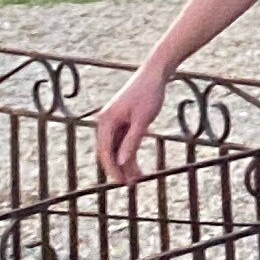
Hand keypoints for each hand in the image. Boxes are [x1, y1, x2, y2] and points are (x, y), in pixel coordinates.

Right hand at [95, 66, 171, 183]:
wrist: (155, 74)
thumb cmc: (149, 94)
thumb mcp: (143, 120)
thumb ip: (132, 141)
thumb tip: (122, 163)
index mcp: (106, 121)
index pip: (105, 151)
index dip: (113, 169)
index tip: (122, 182)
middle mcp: (105, 122)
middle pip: (108, 152)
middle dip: (118, 169)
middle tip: (131, 185)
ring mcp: (113, 122)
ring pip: (116, 149)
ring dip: (125, 163)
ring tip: (137, 179)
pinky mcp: (122, 121)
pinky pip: (122, 142)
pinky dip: (129, 153)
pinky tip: (137, 166)